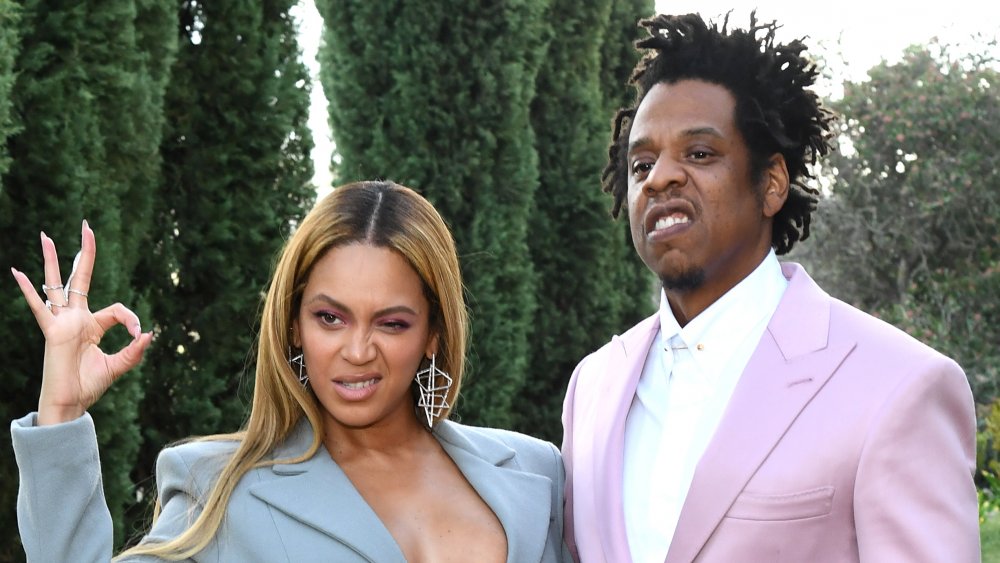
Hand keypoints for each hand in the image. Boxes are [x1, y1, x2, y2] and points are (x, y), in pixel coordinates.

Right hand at [10, 220, 152, 424]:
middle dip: (85, 253)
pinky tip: (17, 272)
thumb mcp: (119, 366)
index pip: (116, 309)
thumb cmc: (89, 386)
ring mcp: (62, 322)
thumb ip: (134, 351)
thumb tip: (150, 333)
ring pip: (56, 285)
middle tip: (87, 227)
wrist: (71, 403)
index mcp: (93, 325)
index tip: (138, 334)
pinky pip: (39, 307)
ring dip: (53, 260)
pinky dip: (29, 291)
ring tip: (46, 236)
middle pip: (80, 278)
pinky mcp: (52, 331)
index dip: (131, 319)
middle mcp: (75, 319)